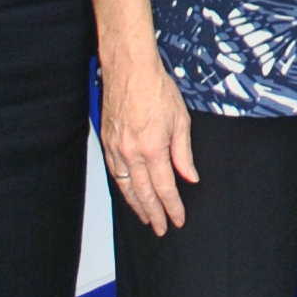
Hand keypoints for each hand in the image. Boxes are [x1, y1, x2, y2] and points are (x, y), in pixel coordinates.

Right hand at [101, 48, 197, 234]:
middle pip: (143, 193)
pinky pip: (114, 172)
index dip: (172, 207)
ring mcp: (115, 148)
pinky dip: (123, 187)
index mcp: (153, 148)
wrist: (129, 68)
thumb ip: (183, 153)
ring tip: (145, 216)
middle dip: (153, 213)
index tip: (177, 220)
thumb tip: (189, 176)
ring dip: (136, 205)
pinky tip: (129, 193)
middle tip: (159, 228)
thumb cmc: (155, 88)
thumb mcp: (180, 120)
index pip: (164, 188)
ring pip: (125, 186)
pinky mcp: (106, 141)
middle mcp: (131, 152)